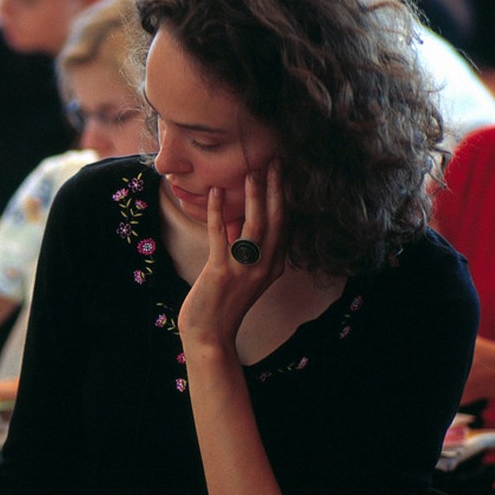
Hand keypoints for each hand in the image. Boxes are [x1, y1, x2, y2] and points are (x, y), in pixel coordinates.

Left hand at [178, 164, 285, 352]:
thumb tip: (239, 218)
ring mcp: (245, 269)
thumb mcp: (241, 270)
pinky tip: (215, 193)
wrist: (210, 333)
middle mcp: (266, 266)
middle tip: (274, 160)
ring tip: (251, 171)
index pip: (284, 224)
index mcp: (274, 265)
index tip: (283, 172)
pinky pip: (221, 235)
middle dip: (276, 189)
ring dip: (254, 196)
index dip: (284, 197)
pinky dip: (218, 212)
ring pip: (255, 225)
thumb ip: (243, 246)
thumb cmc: (222, 301)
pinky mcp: (222, 272)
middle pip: (276, 220)